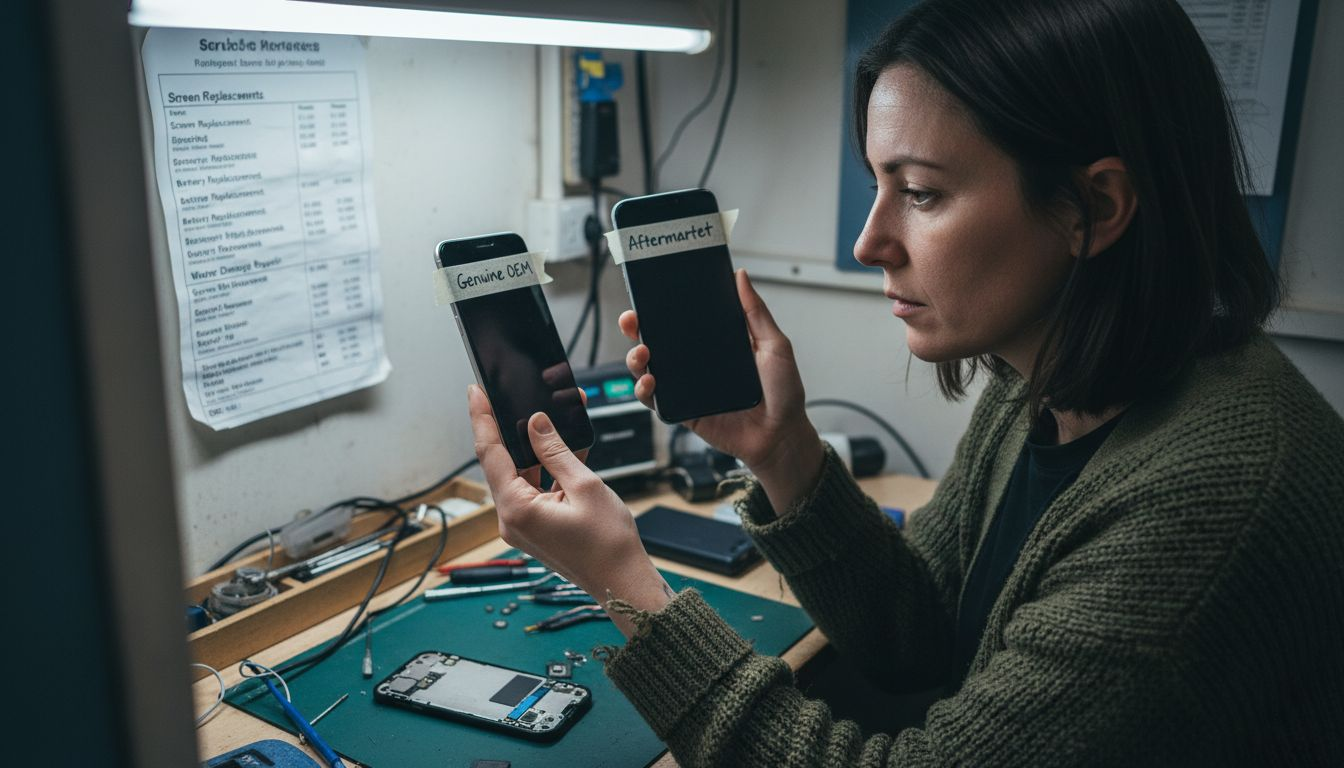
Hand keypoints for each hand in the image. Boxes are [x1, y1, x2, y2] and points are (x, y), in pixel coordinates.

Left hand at [468, 385, 671, 635]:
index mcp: (517, 509)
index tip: (476, 391)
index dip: (482, 418)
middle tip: (518, 397)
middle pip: (503, 462)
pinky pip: (534, 489)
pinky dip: (547, 469)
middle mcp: (512, 519)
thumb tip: (536, 423)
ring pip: (521, 474)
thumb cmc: (609, 545)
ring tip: (553, 420)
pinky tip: (564, 448)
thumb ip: (556, 451)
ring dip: (537, 449)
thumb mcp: (584, 486)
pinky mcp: (536, 526)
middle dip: (515, 429)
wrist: (623, 583)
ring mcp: (522, 524)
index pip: (490, 453)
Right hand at [620, 270, 824, 510]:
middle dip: (637, 329)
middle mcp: (696, 363)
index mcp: (715, 343)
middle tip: (632, 320)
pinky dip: (645, 390)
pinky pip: (655, 401)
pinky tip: (650, 382)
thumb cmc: (783, 392)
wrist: (781, 435)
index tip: (647, 296)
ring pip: (648, 369)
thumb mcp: (774, 345)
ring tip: (642, 353)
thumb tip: (741, 276)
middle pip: (657, 342)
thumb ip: (755, 312)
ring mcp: (687, 387)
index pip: (680, 321)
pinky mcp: (683, 411)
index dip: (661, 309)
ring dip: (636, 359)